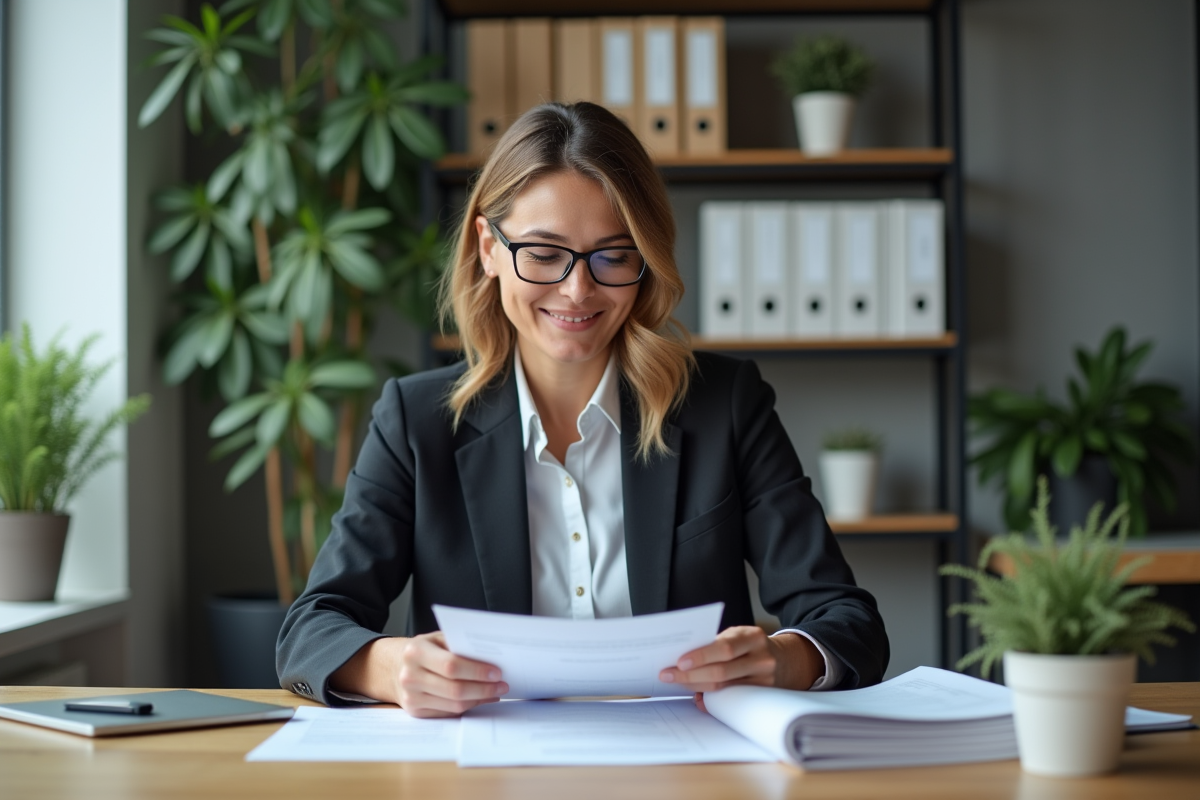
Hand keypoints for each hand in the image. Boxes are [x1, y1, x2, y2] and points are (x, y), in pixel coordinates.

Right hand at [332, 633, 508, 717]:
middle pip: (454, 689)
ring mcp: (411, 697)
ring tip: (496, 692)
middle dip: (483, 688)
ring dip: (480, 699)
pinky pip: (448, 713)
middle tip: (502, 685)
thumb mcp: (436, 638)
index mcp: (416, 652)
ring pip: (454, 705)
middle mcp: (410, 676)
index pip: (451, 665)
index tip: (497, 672)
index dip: (476, 671)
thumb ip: (458, 644)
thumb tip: (491, 657)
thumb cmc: (423, 650)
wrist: (394, 667)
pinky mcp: (415, 711)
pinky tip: (481, 699)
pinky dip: (469, 707)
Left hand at [657, 628, 823, 696]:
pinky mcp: (762, 695)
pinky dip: (711, 698)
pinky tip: (697, 695)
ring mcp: (764, 680)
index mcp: (752, 637)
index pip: (725, 647)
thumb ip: (716, 645)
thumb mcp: (738, 636)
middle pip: (722, 671)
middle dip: (690, 674)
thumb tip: (684, 662)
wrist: (784, 659)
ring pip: (724, 687)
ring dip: (696, 686)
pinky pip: (731, 699)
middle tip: (668, 675)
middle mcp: (761, 658)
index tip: (679, 661)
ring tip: (678, 683)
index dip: (701, 655)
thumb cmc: (750, 646)